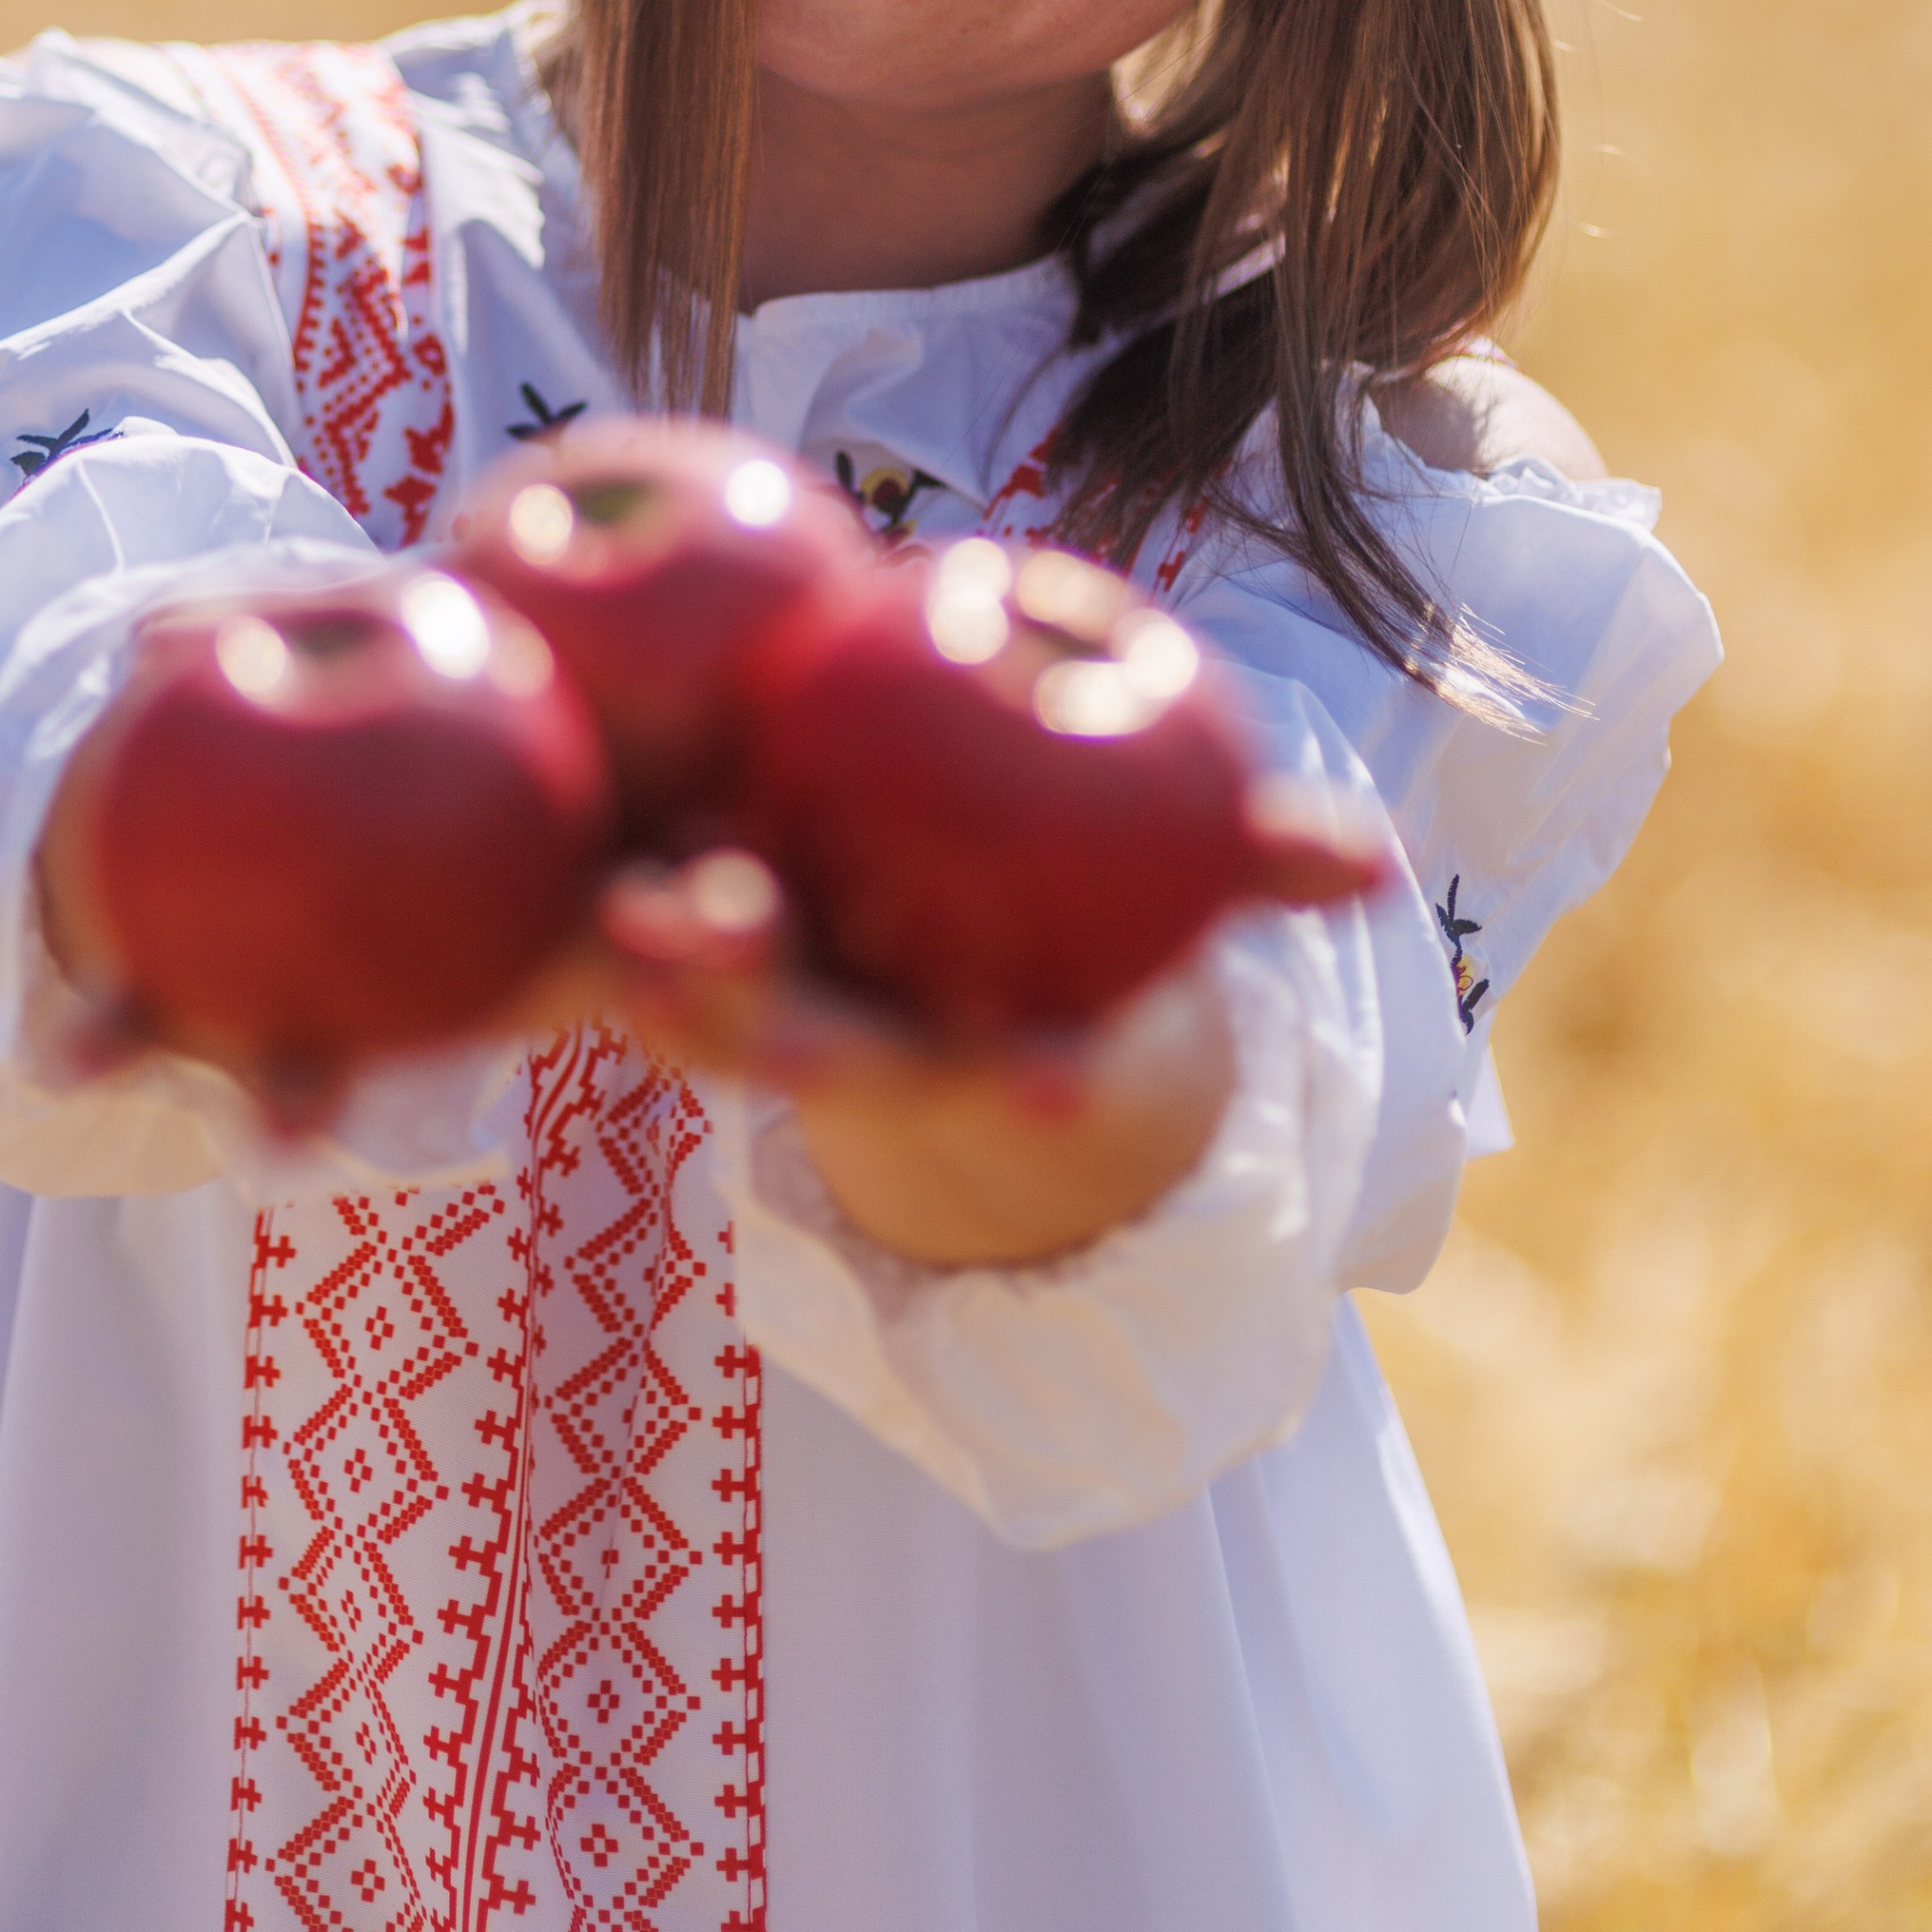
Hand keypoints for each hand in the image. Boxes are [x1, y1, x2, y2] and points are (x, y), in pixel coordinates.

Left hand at [584, 853, 1237, 1269]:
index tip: (1049, 1076)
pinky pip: (603, 927)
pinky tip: (555, 855)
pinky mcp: (653, 950)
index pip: (1005, 1069)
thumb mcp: (1156, 884)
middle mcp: (832, 1033)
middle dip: (783, 1029)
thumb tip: (1376, 864)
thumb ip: (1251, 864)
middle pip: (807, 1044)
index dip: (1029, 1075)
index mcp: (956, 1037)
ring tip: (626, 927)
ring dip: (655, 978)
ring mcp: (735, 998)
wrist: (914, 926)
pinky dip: (583, 917)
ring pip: (687, 1001)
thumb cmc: (1061, 906)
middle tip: (754, 960)